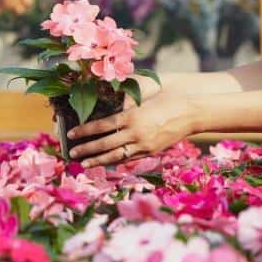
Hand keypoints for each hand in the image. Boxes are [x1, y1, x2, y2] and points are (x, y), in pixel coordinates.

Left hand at [67, 91, 198, 167]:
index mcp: (132, 116)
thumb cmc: (166, 98)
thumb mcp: (142, 97)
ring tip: (84, 164)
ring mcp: (144, 145)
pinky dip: (116, 161)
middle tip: (72, 153)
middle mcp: (136, 133)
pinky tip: (106, 161)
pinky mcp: (151, 151)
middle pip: (105, 144)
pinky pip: (129, 158)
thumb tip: (103, 102)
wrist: (190, 111)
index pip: (101, 126)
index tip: (71, 134)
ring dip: (98, 160)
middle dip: (86, 149)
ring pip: (116, 156)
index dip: (84, 131)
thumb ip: (123, 103)